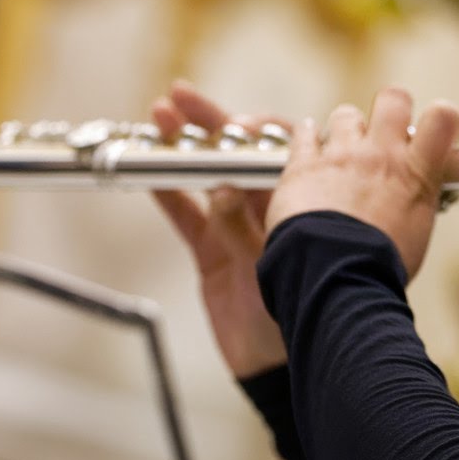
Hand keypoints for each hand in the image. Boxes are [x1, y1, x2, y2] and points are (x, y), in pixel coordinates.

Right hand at [150, 80, 288, 379]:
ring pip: (208, 177)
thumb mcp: (291, 264)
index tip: (242, 123)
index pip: (284, 150)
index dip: (261, 131)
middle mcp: (273, 209)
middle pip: (239, 155)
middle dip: (213, 123)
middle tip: (183, 96)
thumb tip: (223, 194)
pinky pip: (186, 217)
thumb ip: (254, 228)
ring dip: (184, 146)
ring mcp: (239, 230)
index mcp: (307, 203)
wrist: (291, 363)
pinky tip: (145, 167)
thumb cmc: (313, 309)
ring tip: (161, 115)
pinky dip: (166, 193)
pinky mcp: (212, 255)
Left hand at [266, 88, 458, 280]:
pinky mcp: (303, 165)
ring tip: (346, 148)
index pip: (443, 117)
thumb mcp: (418, 229)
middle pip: (393, 98)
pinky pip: (305, 133)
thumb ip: (419, 196)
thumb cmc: (381, 264)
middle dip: (392, 107)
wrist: (335, 278)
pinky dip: (309, 136)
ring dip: (349, 127)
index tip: (439, 128)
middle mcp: (381, 154)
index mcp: (416, 172)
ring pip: (346, 114)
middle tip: (388, 129)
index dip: (444, 117)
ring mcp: (341, 156)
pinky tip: (311, 144)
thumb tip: (421, 187)